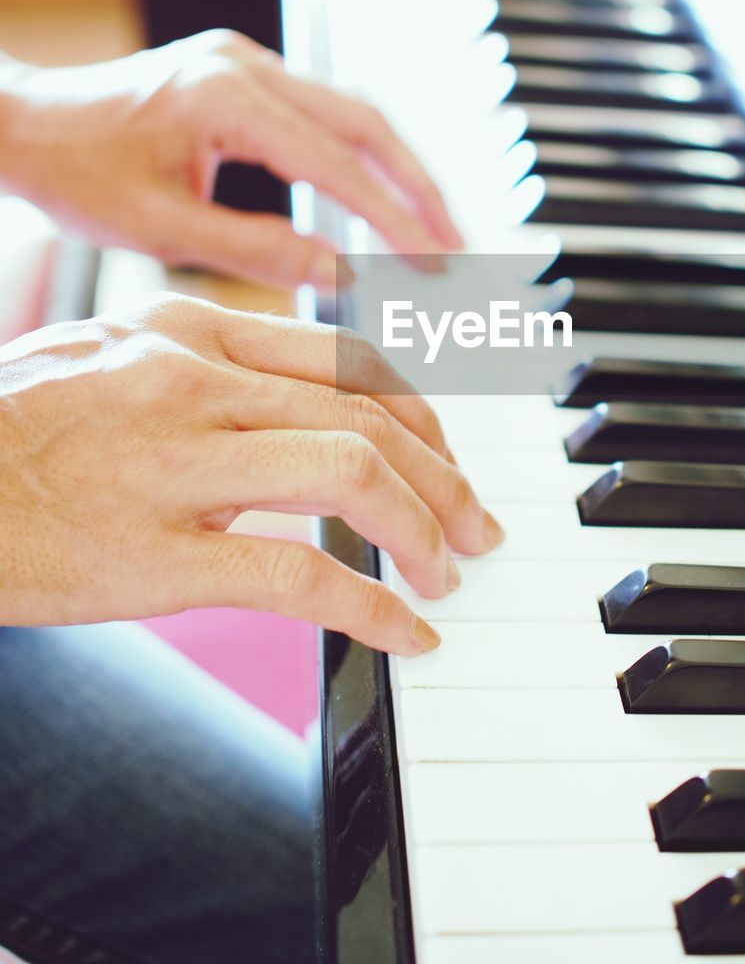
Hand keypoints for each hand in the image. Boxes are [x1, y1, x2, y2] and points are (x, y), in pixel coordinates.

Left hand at [0, 30, 461, 287]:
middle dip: (419, 188)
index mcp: (224, 95)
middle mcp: (245, 64)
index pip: (334, 162)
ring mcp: (248, 63)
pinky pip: (324, 115)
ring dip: (398, 171)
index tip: (434, 264)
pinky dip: (361, 159)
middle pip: (366, 122)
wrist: (24, 124)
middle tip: (458, 248)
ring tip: (434, 230)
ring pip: (353, 113)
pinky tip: (382, 199)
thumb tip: (341, 275)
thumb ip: (257, 251)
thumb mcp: (163, 229)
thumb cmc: (77, 176)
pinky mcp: (245, 76)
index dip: (392, 218)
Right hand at [0, 294, 500, 652]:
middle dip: (445, 475)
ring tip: (448, 573)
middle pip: (368, 413)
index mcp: (187, 330)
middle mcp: (192, 380)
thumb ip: (200, 365)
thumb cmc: (8, 428)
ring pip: (352, 471)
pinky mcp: (154, 554)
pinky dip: (372, 607)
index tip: (446, 457)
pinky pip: (300, 572)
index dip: (420, 415)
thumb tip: (291, 398)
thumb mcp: (106, 356)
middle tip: (477, 525)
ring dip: (424, 528)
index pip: (346, 360)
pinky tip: (404, 633)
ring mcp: (174, 463)